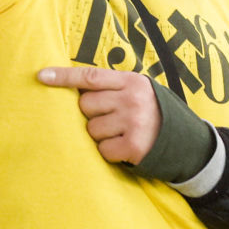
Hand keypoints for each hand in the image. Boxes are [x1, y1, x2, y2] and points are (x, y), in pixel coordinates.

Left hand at [37, 66, 160, 164]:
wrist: (187, 142)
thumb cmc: (152, 112)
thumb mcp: (137, 90)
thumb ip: (111, 86)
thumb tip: (72, 88)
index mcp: (130, 80)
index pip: (89, 76)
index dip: (63, 77)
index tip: (41, 76)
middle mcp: (131, 99)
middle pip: (85, 105)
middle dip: (92, 114)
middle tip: (112, 119)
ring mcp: (134, 122)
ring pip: (91, 129)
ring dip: (101, 135)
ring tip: (121, 133)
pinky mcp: (134, 146)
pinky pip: (103, 149)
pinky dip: (110, 152)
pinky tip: (125, 148)